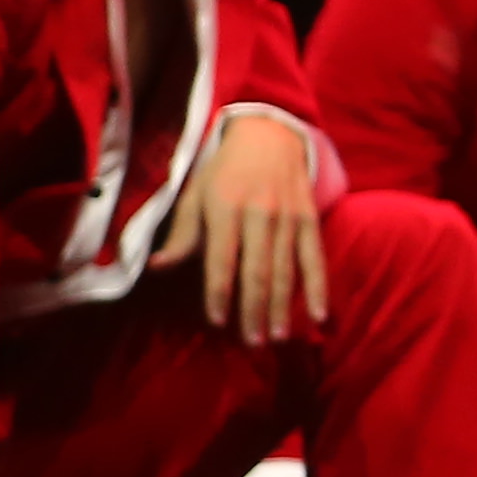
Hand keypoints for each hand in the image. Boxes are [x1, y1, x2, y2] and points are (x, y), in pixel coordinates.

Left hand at [152, 108, 327, 346]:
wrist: (271, 133)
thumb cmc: (224, 170)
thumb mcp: (196, 194)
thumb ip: (182, 234)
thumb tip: (158, 268)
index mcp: (226, 206)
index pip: (222, 258)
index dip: (220, 291)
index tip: (218, 322)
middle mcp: (260, 212)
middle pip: (257, 270)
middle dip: (254, 309)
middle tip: (252, 343)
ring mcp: (289, 216)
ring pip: (286, 269)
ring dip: (281, 307)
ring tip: (277, 338)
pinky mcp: (310, 218)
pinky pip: (315, 258)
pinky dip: (318, 287)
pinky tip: (318, 315)